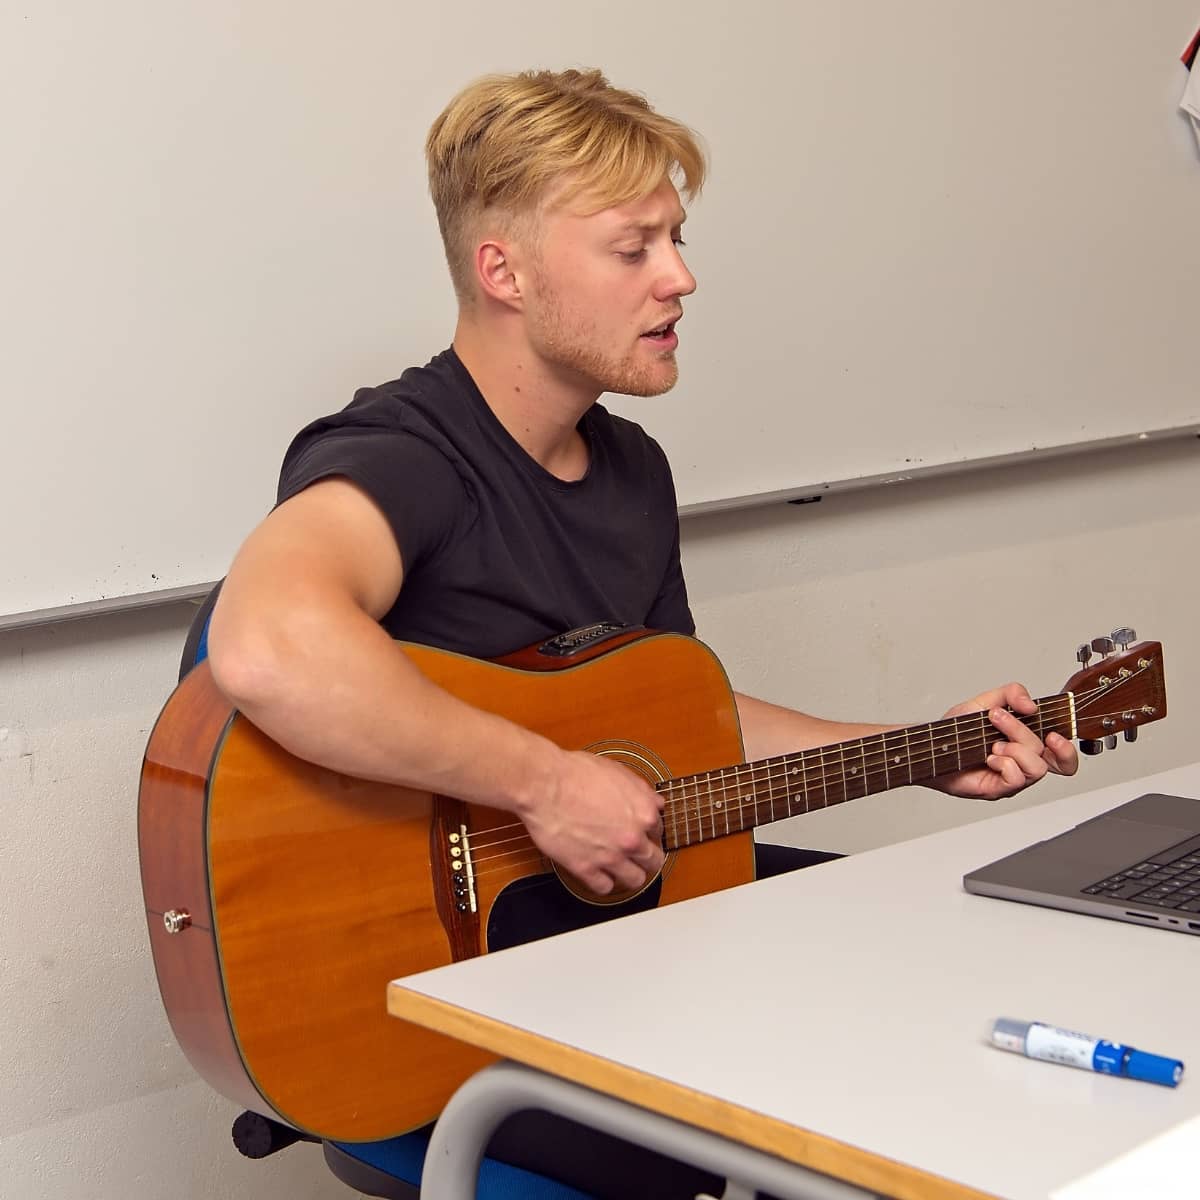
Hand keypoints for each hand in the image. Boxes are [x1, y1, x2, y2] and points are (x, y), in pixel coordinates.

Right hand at [518, 749, 664, 894]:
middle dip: (647, 857)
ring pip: (636, 880)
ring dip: (631, 874)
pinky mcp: (586, 869)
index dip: (648, 830)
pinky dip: (603, 882)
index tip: (640, 832)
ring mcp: (610, 856)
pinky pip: (604, 888)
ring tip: (622, 868)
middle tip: (637, 854)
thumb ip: (641, 791)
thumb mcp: (618, 771)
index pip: (659, 830)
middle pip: (654, 860)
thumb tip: (654, 803)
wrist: (544, 785)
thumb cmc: (576, 773)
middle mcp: (632, 838)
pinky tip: (598, 873)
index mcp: (644, 813)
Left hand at [933, 683, 1078, 799]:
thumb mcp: (986, 702)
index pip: (1063, 756)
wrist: (933, 746)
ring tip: (992, 744)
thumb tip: (1031, 705)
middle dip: (1021, 731)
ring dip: (1014, 748)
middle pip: (1047, 753)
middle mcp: (1023, 763)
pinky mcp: (999, 788)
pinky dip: (1004, 763)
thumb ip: (1011, 693)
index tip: (1052, 735)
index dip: (1067, 748)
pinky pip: (1017, 778)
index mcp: (1026, 744)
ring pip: (1036, 767)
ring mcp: (1013, 778)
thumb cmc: (959, 731)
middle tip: (997, 718)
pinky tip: (989, 758)